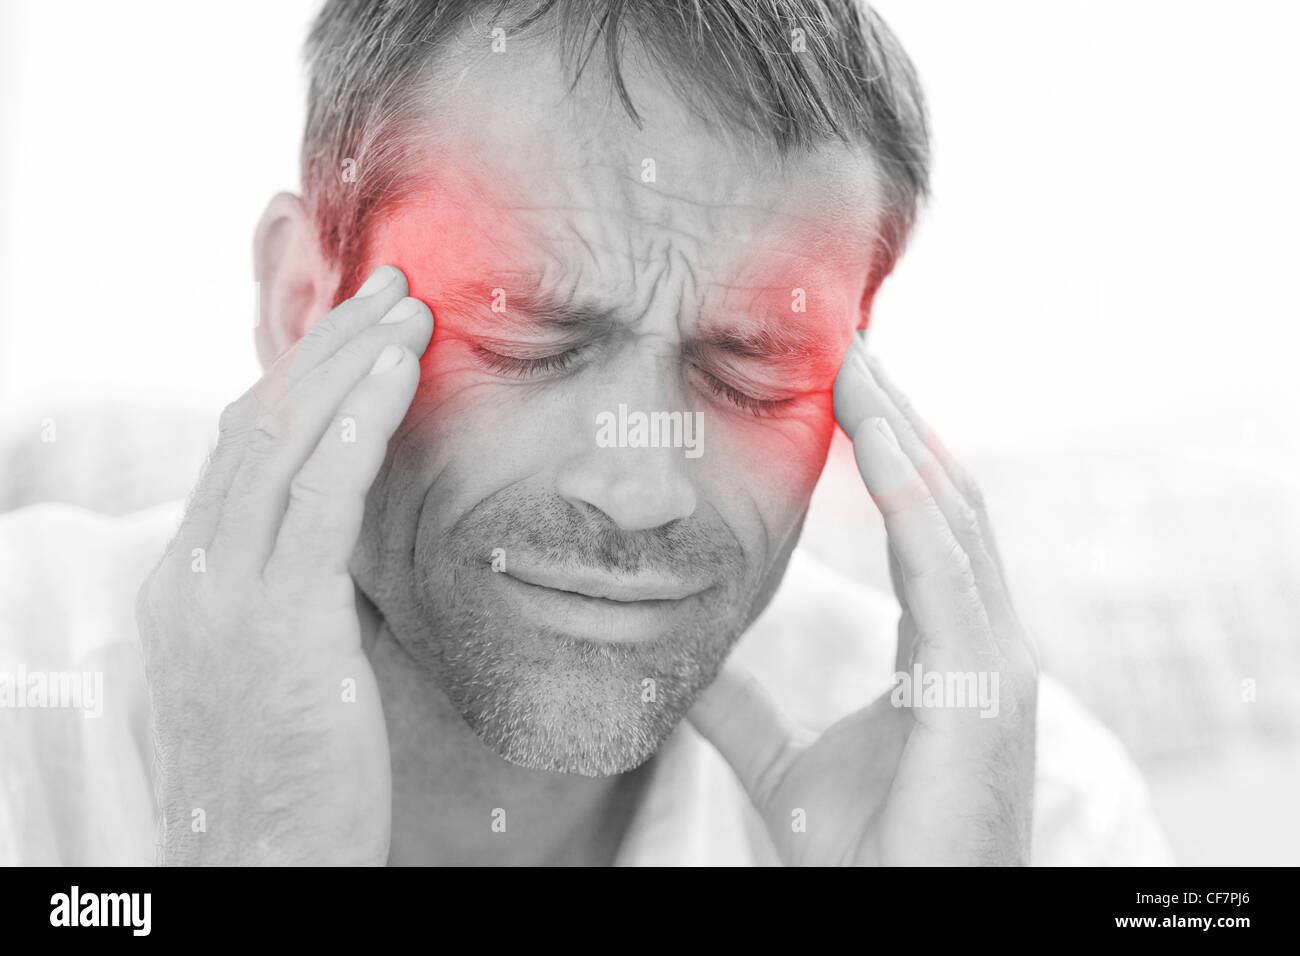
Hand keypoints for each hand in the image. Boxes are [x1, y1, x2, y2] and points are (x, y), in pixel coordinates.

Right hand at [136, 265, 432, 864]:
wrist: (262, 865)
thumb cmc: (291, 773)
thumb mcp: (282, 663)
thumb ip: (297, 590)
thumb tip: (344, 536)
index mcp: (189, 579)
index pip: (239, 450)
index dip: (299, 381)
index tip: (356, 335)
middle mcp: (192, 572)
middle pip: (256, 425)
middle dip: (326, 347)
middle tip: (388, 288)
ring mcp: (224, 594)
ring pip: (281, 444)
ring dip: (348, 364)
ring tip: (407, 309)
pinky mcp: (276, 623)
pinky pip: (315, 498)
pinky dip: (355, 424)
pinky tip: (396, 374)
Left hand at [689, 332, 1038, 864]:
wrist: (900, 921)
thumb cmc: (866, 857)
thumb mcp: (786, 763)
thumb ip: (744, 709)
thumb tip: (683, 662)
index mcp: (945, 650)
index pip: (922, 525)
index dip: (888, 452)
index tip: (843, 386)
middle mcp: (982, 639)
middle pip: (944, 498)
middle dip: (899, 419)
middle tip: (848, 343)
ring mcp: (995, 659)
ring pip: (953, 513)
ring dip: (904, 433)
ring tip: (857, 363)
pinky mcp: (987, 685)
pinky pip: (947, 564)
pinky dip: (913, 494)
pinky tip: (876, 437)